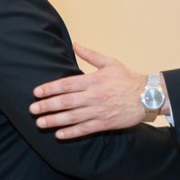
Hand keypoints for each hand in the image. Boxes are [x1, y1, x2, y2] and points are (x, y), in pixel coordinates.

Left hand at [30, 43, 145, 138]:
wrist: (148, 96)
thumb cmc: (128, 78)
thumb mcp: (110, 62)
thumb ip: (90, 55)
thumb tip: (75, 44)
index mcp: (94, 80)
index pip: (67, 84)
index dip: (50, 88)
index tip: (36, 92)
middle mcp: (94, 96)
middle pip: (66, 102)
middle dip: (47, 106)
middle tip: (32, 109)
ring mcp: (99, 111)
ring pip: (72, 117)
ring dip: (54, 120)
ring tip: (40, 123)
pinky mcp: (105, 123)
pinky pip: (85, 129)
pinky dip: (71, 132)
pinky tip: (59, 134)